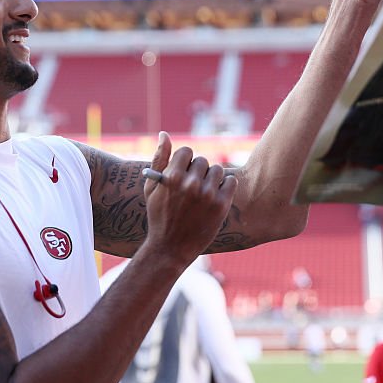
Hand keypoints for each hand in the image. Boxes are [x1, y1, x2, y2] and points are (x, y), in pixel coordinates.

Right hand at [143, 132, 236, 263]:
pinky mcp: (222, 205)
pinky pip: (231, 182)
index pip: (187, 151)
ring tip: (204, 194)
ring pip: (218, 170)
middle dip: (198, 171)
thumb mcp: (151, 188)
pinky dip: (226, 187)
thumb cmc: (159, 216)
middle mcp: (191, 184)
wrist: (171, 248)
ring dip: (213, 179)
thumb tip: (164, 134)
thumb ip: (158, 158)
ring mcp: (208, 195)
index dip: (184, 162)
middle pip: (203, 160)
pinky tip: (216, 197)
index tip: (183, 174)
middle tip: (193, 187)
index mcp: (172, 177)